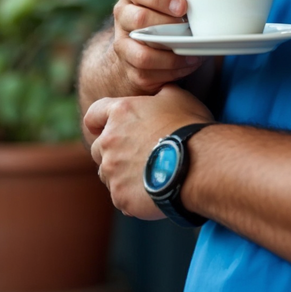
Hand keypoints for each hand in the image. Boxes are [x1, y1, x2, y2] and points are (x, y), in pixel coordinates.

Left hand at [85, 84, 213, 217]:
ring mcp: (112, 171)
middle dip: (112, 151)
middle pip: (98, 149)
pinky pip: (120, 197)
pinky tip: (152, 191)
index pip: (93, 115)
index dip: (97, 122)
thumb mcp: (176, 96)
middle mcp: (108, 141)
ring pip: (108, 175)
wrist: (197, 164)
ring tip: (146, 175)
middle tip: (136, 156)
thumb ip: (157, 94)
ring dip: (121, 174)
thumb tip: (158, 94)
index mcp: (120, 113)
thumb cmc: (188, 126)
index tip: (101, 128)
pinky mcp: (120, 195)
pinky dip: (132, 195)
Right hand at [109, 0, 203, 93]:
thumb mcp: (192, 0)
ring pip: (136, 22)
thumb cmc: (181, 20)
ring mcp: (124, 25)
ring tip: (189, 38)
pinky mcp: (126, 54)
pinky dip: (168, 61)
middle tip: (184, 8)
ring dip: (164, 31)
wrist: (153, 61)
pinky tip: (187, 60)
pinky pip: (142, 57)